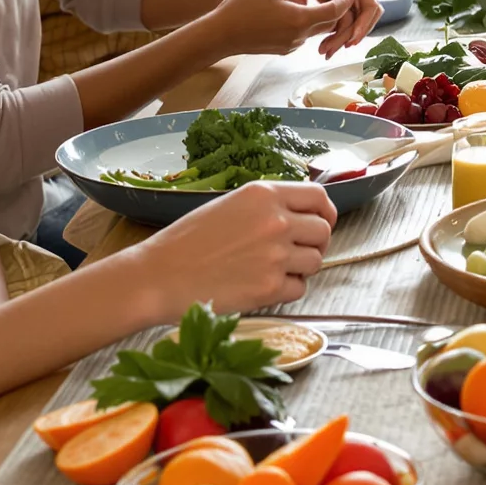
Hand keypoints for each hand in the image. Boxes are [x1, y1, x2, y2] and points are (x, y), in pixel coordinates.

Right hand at [146, 179, 336, 310]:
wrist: (159, 276)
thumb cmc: (188, 240)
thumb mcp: (230, 205)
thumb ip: (267, 206)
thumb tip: (301, 215)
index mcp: (264, 194)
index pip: (319, 197)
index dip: (326, 212)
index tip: (322, 222)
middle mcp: (276, 221)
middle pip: (323, 230)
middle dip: (316, 242)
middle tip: (297, 251)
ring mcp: (276, 255)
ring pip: (316, 261)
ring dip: (301, 267)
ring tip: (274, 269)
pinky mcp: (270, 288)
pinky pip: (300, 289)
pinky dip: (287, 290)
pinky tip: (264, 286)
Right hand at [201, 0, 367, 57]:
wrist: (219, 36)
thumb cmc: (241, 7)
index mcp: (300, 19)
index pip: (337, 10)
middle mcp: (300, 36)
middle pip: (331, 22)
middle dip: (341, 7)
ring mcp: (292, 46)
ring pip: (319, 30)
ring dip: (326, 16)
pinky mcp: (284, 50)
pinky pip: (304, 35)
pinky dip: (310, 23)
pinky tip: (301, 11)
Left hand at [285, 0, 381, 56]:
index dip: (363, 14)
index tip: (354, 35)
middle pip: (362, 7)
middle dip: (356, 29)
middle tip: (344, 47)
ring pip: (353, 18)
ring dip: (344, 36)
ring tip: (326, 51)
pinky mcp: (332, 7)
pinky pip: (342, 23)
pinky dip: (336, 37)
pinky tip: (325, 48)